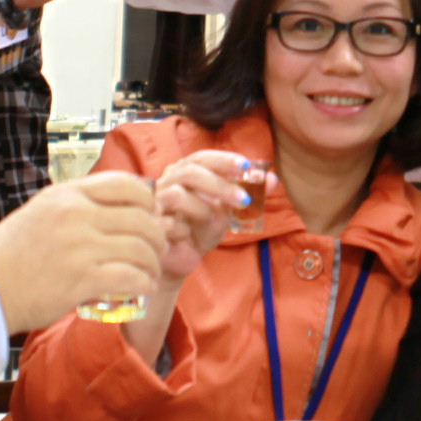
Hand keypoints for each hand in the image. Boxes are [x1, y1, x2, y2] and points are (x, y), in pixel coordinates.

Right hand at [0, 173, 163, 334]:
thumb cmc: (10, 256)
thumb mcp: (40, 212)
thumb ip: (76, 206)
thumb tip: (119, 209)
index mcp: (67, 195)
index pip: (127, 184)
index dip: (147, 201)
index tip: (149, 217)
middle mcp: (76, 215)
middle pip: (142, 218)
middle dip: (157, 237)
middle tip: (156, 251)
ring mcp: (80, 247)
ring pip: (141, 249)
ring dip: (152, 264)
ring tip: (149, 275)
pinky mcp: (82, 280)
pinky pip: (131, 277)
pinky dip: (143, 284)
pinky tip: (140, 290)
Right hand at [153, 149, 263, 281]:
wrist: (180, 263)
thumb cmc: (201, 232)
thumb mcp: (228, 212)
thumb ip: (248, 194)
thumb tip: (273, 178)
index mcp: (183, 172)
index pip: (202, 157)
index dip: (224, 159)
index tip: (247, 167)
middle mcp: (165, 182)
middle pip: (191, 172)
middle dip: (221, 185)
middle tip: (245, 200)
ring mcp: (153, 202)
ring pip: (177, 194)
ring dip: (201, 210)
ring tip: (209, 223)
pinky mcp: (147, 225)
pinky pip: (170, 224)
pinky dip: (185, 231)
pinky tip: (186, 238)